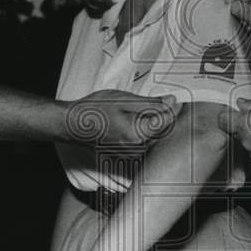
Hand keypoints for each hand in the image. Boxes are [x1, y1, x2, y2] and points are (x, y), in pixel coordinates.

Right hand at [65, 90, 180, 146]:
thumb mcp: (125, 100)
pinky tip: (140, 120)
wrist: (73, 124)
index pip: (168, 121)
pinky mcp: (127, 153)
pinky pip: (145, 142)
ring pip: (155, 137)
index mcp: (139, 135)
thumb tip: (170, 102)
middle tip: (167, 100)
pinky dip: (148, 130)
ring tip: (152, 108)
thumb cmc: (94, 111)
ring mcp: (132, 153)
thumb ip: (151, 103)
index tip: (176, 97)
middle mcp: (138, 148)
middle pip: (163, 131)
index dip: (174, 108)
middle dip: (168, 115)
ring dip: (158, 123)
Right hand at [227, 0, 250, 46]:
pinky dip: (245, 15)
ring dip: (241, 11)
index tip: (229, 3)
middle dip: (238, 4)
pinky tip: (248, 24)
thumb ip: (247, 12)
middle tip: (234, 14)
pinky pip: (247, 7)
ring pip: (244, 0)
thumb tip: (232, 5)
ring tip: (245, 22)